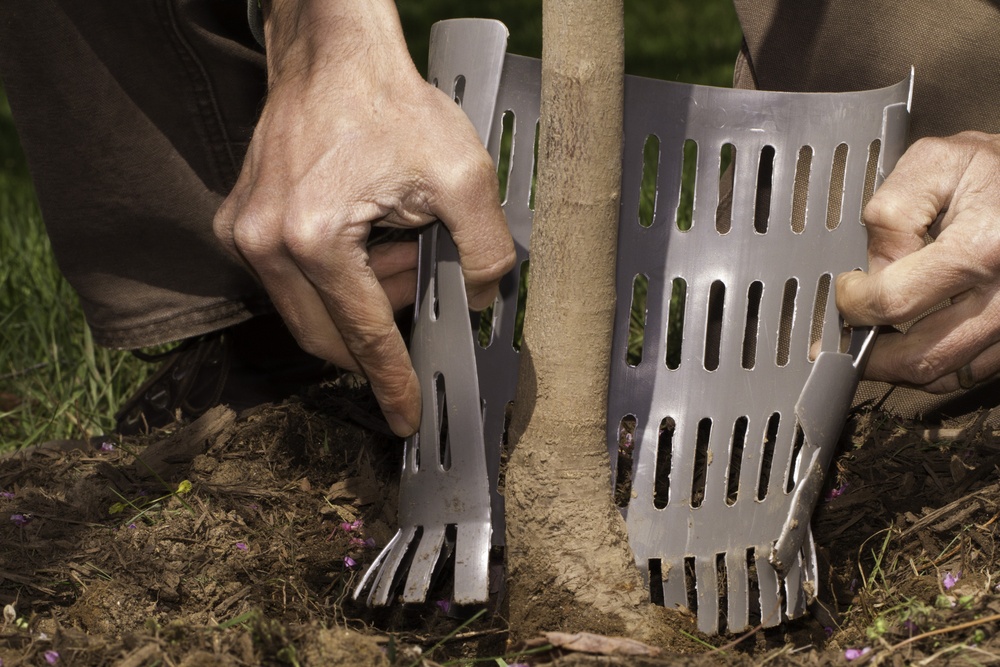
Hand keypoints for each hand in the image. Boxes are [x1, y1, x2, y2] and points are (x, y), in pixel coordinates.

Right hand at [214, 0, 514, 435]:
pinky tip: (365, 228)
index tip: (405, 417)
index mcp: (314, 239)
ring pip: (311, 311)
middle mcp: (265, 245)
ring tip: (393, 235)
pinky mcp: (239, 227)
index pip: (363, 337)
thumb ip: (486, 250)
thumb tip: (480, 301)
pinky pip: (292, 283)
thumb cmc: (388, 103)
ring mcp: (244, 236)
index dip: (392, 382)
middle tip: (417, 273)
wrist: (331, 54)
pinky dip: (335, 275)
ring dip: (360, 295)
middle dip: (382, 322)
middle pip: (330, 335)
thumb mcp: (463, 174)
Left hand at [836, 131, 999, 391]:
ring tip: (878, 343)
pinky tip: (918, 342)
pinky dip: (939, 366)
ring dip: (901, 368)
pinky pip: (974, 372)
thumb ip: (893, 213)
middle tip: (849, 338)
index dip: (855, 302)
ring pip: (947, 375)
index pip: (894, 301)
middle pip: (922, 357)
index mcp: (979, 248)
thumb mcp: (937, 163)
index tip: (847, 290)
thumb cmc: (995, 169)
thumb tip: (875, 267)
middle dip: (871, 357)